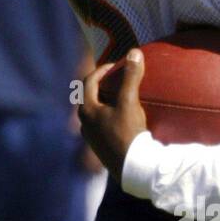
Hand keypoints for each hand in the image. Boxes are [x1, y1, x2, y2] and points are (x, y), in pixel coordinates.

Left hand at [80, 48, 147, 181]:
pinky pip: (102, 125)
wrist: (133, 168)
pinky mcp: (100, 148)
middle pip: (90, 96)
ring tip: (121, 96)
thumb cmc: (128, 133)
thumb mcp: (129, 102)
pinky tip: (123, 118)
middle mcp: (84, 123)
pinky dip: (110, 115)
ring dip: (106, 101)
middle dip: (103, 85)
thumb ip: (131, 77)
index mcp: (86, 110)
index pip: (89, 81)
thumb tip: (134, 52)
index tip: (117, 65)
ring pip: (96, 112)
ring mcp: (91, 137)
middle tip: (118, 78)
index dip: (102, 70)